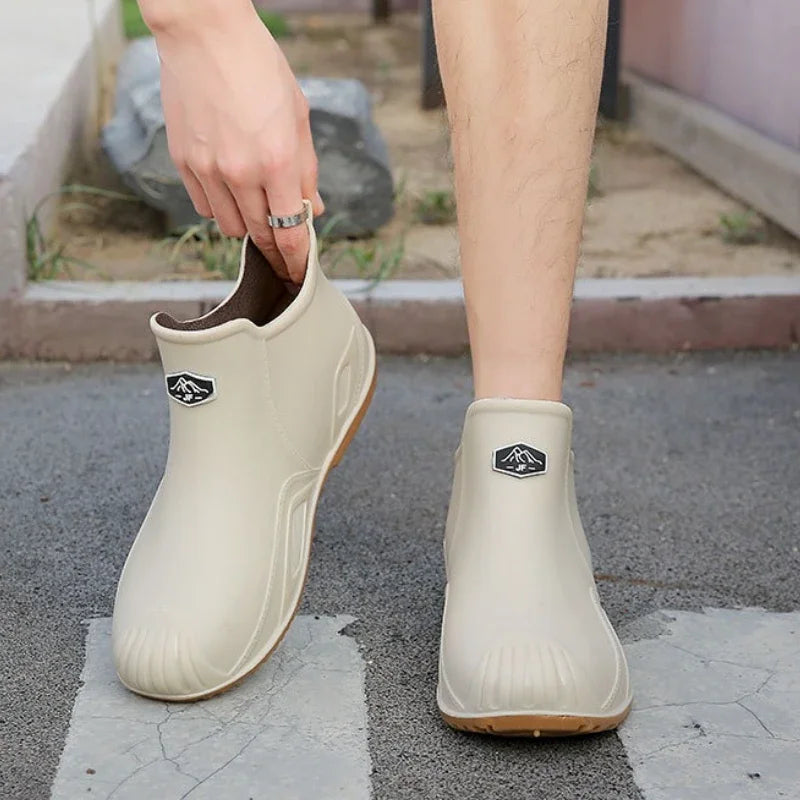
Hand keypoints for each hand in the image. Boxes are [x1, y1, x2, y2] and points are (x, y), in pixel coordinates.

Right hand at [152, 7, 322, 281]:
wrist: (204, 33)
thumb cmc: (258, 67)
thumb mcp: (298, 117)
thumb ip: (305, 171)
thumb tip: (310, 210)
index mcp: (277, 161)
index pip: (288, 232)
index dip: (296, 260)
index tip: (299, 273)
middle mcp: (241, 172)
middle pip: (259, 235)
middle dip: (273, 249)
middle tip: (281, 253)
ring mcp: (208, 170)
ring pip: (229, 226)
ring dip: (246, 225)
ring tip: (254, 205)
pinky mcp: (182, 162)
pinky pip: (203, 207)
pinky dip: (219, 207)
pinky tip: (228, 188)